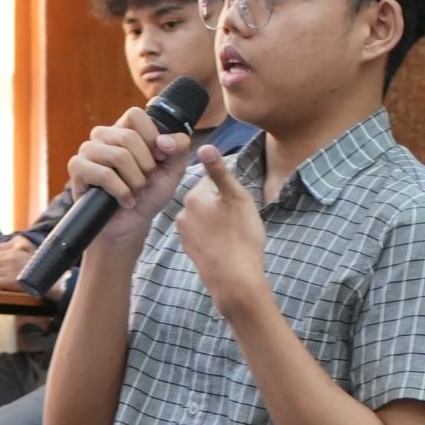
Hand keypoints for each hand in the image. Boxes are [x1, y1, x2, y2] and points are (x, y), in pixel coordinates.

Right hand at [64, 107, 185, 243]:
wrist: (133, 221)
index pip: (135, 114)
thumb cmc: (151, 192)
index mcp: (124, 129)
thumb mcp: (173, 169)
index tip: (158, 158)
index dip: (152, 137)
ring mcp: (87, 151)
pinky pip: (104, 175)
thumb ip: (179, 148)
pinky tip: (125, 200)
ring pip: (118, 156)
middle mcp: (103, 135)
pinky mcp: (78, 169)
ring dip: (135, 180)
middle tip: (146, 180)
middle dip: (146, 165)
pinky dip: (122, 191)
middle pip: (129, 137)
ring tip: (136, 191)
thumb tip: (163, 141)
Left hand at [177, 148, 267, 306]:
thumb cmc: (241, 235)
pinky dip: (215, 237)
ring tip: (235, 234)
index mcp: (193, 196)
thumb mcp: (236, 197)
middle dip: (223, 205)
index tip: (240, 204)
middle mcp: (183, 212)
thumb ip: (219, 171)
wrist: (235, 279)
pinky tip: (227, 246)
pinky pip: (204, 235)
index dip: (230, 189)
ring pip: (206, 217)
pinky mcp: (190, 250)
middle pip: (208, 199)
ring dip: (219, 221)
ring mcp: (185, 234)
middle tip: (240, 219)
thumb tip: (204, 146)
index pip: (212, 180)